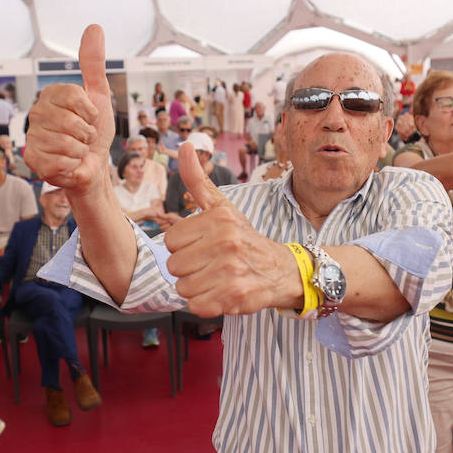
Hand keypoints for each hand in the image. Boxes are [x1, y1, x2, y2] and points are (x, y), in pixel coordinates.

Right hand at [23, 24, 114, 191]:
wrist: (93, 166)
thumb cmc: (95, 131)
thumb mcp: (99, 95)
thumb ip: (94, 63)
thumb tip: (94, 27)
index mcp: (51, 95)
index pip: (72, 94)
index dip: (90, 110)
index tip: (91, 116)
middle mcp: (37, 113)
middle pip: (69, 121)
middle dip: (86, 133)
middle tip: (84, 136)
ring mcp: (32, 136)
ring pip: (65, 142)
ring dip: (80, 149)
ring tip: (77, 149)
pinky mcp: (33, 159)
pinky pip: (60, 160)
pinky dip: (72, 163)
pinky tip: (68, 162)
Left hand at [163, 144, 297, 317]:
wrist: (282, 270)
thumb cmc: (244, 238)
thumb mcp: (222, 207)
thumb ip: (198, 180)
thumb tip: (184, 146)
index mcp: (219, 219)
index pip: (170, 241)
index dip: (183, 247)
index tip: (203, 246)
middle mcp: (226, 242)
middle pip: (174, 266)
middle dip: (189, 269)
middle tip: (211, 264)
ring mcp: (231, 271)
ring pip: (182, 288)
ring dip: (196, 287)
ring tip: (216, 278)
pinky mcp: (234, 297)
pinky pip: (196, 306)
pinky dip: (205, 304)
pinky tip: (221, 293)